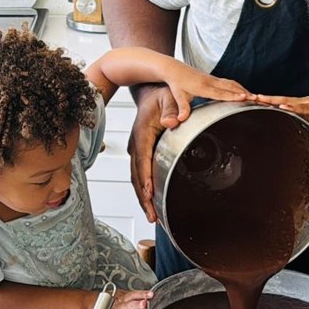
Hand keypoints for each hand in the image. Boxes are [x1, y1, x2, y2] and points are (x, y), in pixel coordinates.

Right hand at [102, 289, 153, 308]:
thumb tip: (147, 296)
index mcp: (122, 299)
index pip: (132, 295)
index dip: (141, 294)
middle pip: (129, 305)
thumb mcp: (121, 297)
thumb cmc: (112, 304)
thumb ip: (133, 297)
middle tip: (144, 304)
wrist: (94, 308)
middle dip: (137, 304)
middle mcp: (119, 307)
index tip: (151, 294)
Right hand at [128, 85, 180, 222]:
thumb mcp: (168, 96)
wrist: (150, 91)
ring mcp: (136, 150)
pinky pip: (139, 175)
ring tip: (152, 217)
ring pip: (136, 179)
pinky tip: (150, 202)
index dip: (146, 177)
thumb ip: (172, 107)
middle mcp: (136, 144)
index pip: (142, 158)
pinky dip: (143, 191)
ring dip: (143, 199)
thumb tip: (172, 122)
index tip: (149, 194)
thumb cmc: (161, 94)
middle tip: (152, 216)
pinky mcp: (140, 154)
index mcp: (142, 132)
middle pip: (136, 175)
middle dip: (143, 198)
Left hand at [157, 66, 249, 123]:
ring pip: (232, 84)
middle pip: (231, 87)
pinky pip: (229, 82)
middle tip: (258, 99)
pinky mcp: (214, 78)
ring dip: (244, 90)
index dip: (232, 96)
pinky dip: (238, 87)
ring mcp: (213, 79)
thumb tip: (181, 119)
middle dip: (244, 93)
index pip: (220, 93)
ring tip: (255, 97)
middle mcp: (210, 82)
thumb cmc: (176, 84)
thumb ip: (182, 107)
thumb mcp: (178, 96)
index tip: (244, 98)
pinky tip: (244, 92)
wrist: (174, 69)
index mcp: (202, 87)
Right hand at [250, 94, 308, 141]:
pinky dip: (272, 101)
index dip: (290, 106)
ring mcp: (301, 101)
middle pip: (286, 99)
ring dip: (269, 98)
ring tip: (254, 99)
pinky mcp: (297, 103)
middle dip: (272, 99)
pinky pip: (283, 101)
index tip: (279, 106)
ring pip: (282, 98)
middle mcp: (306, 101)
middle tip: (257, 98)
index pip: (300, 106)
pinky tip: (262, 103)